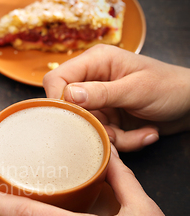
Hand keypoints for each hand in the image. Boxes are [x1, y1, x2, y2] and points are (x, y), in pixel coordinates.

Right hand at [43, 44, 189, 151]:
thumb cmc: (170, 86)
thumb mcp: (136, 89)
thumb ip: (102, 92)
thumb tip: (68, 95)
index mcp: (96, 62)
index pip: (57, 78)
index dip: (57, 99)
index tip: (70, 118)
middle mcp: (92, 81)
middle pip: (69, 109)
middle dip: (93, 127)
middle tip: (115, 132)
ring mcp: (100, 102)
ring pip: (87, 128)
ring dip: (115, 138)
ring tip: (143, 133)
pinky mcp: (108, 119)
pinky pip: (103, 137)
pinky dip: (126, 141)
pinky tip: (147, 133)